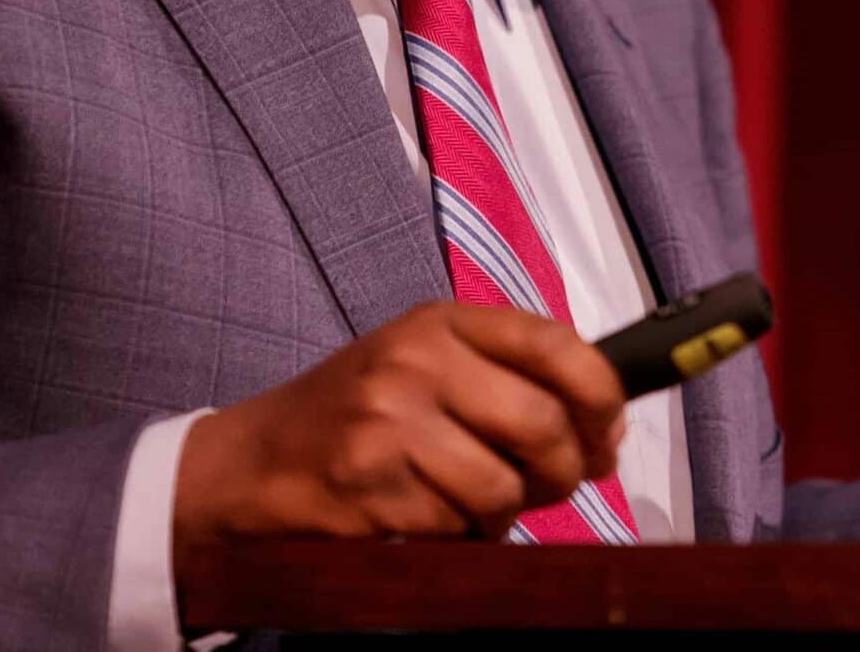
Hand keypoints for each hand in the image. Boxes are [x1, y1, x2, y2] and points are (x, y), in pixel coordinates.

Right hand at [171, 301, 624, 614]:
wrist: (249, 463)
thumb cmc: (355, 415)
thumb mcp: (426, 366)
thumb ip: (509, 378)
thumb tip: (606, 427)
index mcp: (439, 323)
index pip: (554, 343)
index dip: (602, 394)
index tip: (610, 431)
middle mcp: (415, 362)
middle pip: (542, 422)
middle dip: (564, 469)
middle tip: (553, 483)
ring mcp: (389, 424)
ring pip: (503, 486)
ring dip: (504, 512)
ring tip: (473, 503)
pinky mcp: (368, 487)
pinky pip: (455, 527)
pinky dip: (457, 536)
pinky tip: (427, 518)